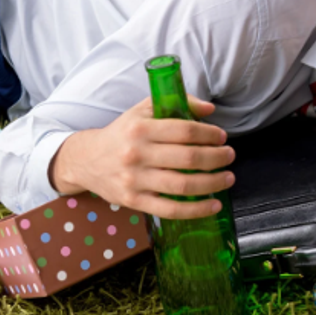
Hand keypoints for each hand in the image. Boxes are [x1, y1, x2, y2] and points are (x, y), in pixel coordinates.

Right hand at [49, 95, 234, 218]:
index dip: (209, 134)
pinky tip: (214, 204)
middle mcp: (137, 154)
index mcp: (141, 128)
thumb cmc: (121, 134)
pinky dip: (196, 210)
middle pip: (188, 158)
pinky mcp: (134, 201)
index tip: (222, 137)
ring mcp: (135, 180)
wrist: (86, 160)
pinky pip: (170, 209)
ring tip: (228, 178)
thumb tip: (209, 110)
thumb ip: (177, 104)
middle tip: (230, 156)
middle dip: (216, 158)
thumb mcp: (142, 111)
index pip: (184, 131)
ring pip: (183, 185)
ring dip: (212, 183)